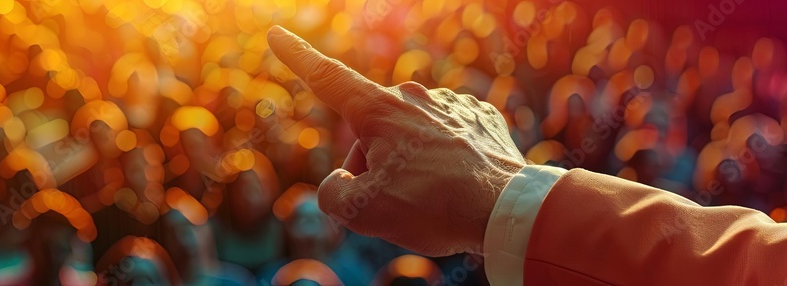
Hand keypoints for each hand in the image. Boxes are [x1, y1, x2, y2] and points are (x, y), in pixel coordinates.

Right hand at [267, 26, 526, 255]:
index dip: (297, 58)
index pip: (327, 78)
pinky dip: (445, 163)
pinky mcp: (481, 121)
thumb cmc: (432, 207)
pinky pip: (446, 142)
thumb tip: (343, 181)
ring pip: (409, 140)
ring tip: (434, 199)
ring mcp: (452, 106)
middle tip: (398, 201)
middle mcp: (415, 98)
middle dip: (372, 166)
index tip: (277, 35)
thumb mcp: (362, 212)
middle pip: (371, 134)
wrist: (509, 211)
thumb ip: (332, 194)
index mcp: (380, 111)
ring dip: (410, 168)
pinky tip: (458, 184)